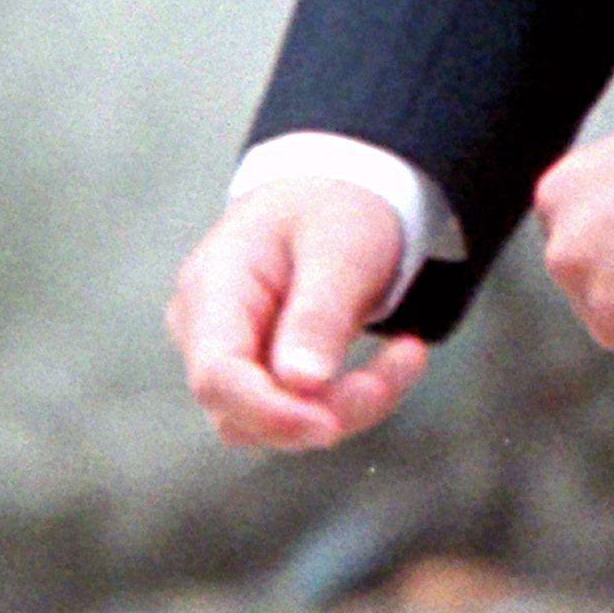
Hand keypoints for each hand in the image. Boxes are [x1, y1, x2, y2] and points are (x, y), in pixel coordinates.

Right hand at [167, 136, 429, 452]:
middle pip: (243, 411)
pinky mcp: (262, 370)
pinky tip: (393, 361)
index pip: (216, 376)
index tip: (332, 424)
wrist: (335, 187)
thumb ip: (317, 314)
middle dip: (326, 410)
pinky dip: (349, 398)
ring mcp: (231, 353)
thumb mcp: (339, 247)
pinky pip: (297, 409)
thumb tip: (300, 385)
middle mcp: (206, 330)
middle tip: (405, 360)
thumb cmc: (333, 205)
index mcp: (213, 288)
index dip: (269, 413)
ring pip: (273, 423)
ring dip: (346, 407)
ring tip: (407, 353)